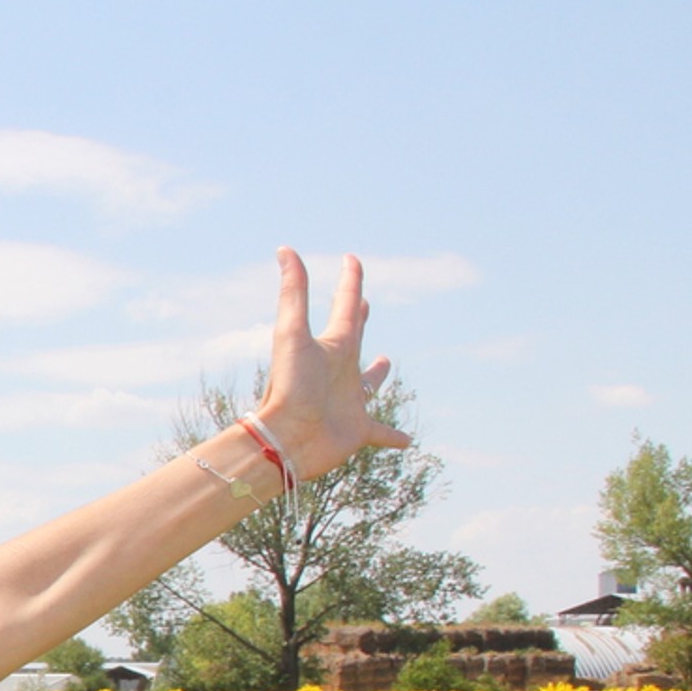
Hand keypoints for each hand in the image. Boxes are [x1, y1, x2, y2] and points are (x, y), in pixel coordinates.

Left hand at [255, 248, 410, 480]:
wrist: (286, 438)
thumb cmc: (289, 387)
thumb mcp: (292, 334)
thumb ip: (294, 292)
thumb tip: (284, 248)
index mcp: (332, 347)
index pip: (345, 307)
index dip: (350, 282)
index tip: (352, 260)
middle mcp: (341, 371)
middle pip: (355, 340)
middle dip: (360, 321)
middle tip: (367, 306)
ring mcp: (349, 401)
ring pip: (369, 384)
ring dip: (378, 375)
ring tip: (386, 363)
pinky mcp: (357, 431)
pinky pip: (381, 433)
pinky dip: (394, 436)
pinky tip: (407, 442)